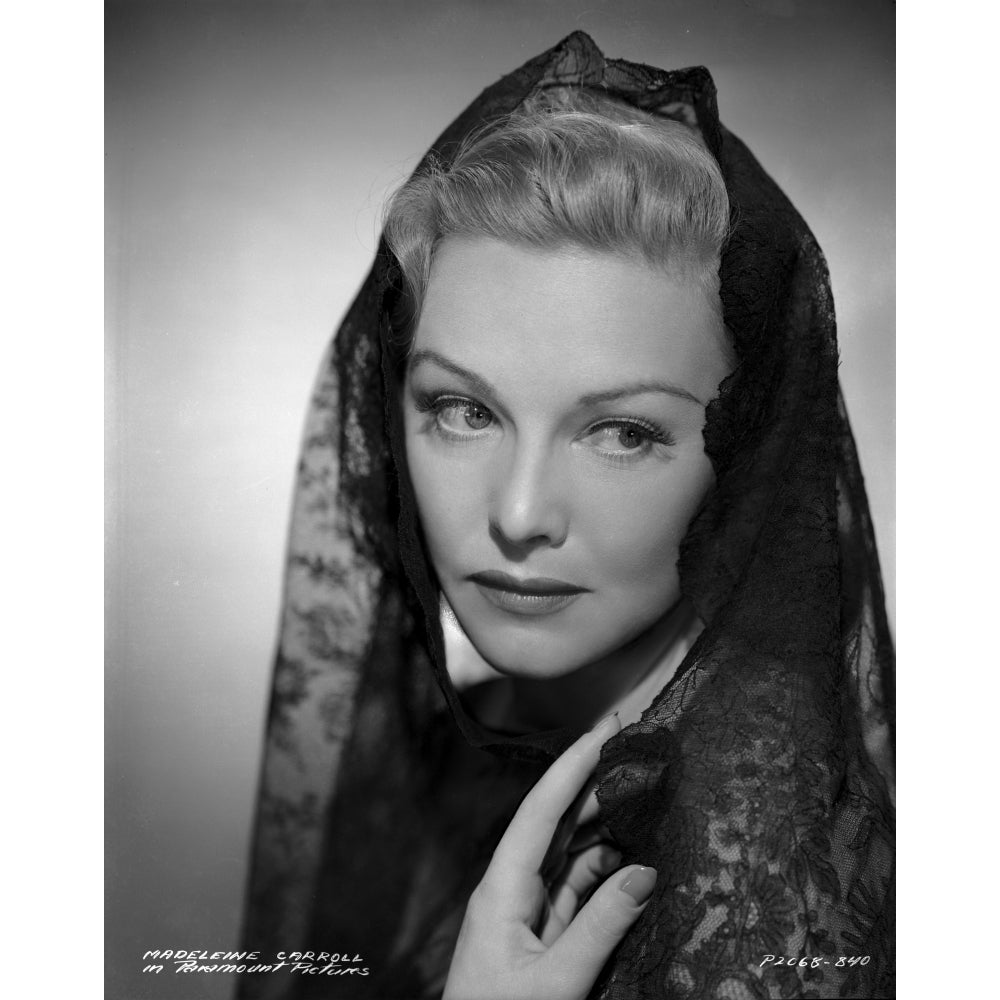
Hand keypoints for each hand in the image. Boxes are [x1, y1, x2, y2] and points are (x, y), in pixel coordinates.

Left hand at [442, 714, 656, 999]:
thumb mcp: (555, 981)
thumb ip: (601, 927)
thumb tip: (645, 872)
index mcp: (501, 888)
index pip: (539, 812)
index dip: (570, 767)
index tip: (603, 730)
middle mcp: (512, 888)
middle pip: (555, 824)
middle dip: (592, 786)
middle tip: (634, 755)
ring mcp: (527, 910)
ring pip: (569, 853)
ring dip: (603, 827)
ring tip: (641, 799)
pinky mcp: (542, 933)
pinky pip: (576, 887)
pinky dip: (605, 871)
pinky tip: (632, 861)